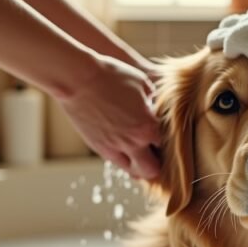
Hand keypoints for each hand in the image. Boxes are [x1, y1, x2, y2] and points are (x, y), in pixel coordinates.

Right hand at [58, 54, 160, 179]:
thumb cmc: (111, 75)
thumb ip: (154, 100)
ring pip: (134, 171)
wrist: (77, 79)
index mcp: (147, 126)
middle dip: (159, 163)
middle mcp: (132, 142)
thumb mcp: (142, 83)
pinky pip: (117, 162)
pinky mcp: (98, 147)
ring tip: (143, 153)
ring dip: (141, 164)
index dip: (170, 141)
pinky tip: (127, 149)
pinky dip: (125, 159)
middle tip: (158, 152)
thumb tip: (156, 106)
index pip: (168, 146)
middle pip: (153, 169)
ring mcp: (113, 147)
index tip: (168, 134)